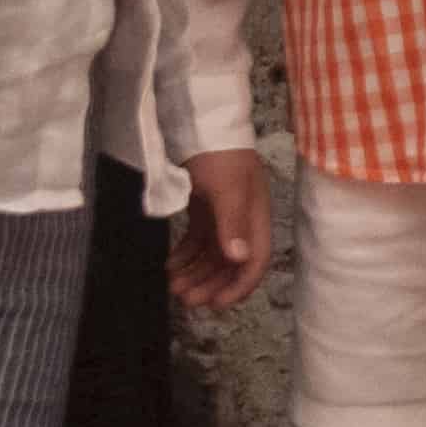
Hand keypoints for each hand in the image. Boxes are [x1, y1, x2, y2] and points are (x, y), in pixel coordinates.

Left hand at [169, 146, 272, 307]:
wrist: (203, 122)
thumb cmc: (220, 155)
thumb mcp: (226, 188)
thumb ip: (232, 223)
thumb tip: (239, 259)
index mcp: (255, 217)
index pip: (255, 261)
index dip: (239, 285)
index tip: (216, 304)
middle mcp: (242, 220)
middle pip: (230, 263)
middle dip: (209, 283)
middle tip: (184, 298)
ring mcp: (222, 214)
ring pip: (211, 255)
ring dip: (194, 273)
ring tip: (172, 286)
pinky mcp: (204, 208)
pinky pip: (196, 241)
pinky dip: (184, 256)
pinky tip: (170, 265)